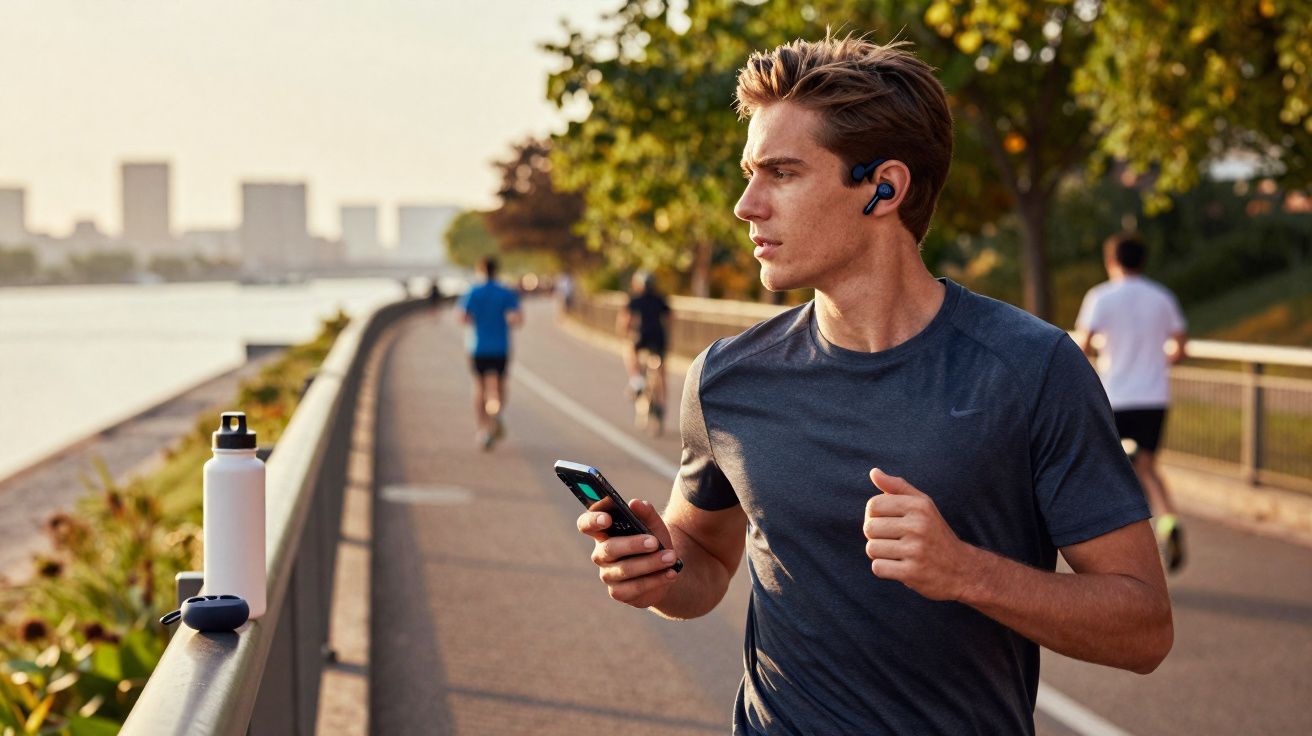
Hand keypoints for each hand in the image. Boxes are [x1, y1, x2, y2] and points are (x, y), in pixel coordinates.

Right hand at [577, 498, 679, 608]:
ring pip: (625, 569)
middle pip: (609, 548)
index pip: (586, 524)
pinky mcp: (618, 592)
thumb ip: (646, 513)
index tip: (607, 519)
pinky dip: (655, 580)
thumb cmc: (654, 543)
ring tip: (671, 557)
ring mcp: (607, 575)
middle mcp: (601, 554)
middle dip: (633, 545)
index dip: (592, 521)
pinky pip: (635, 587)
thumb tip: (635, 503)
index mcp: (603, 532)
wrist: (665, 570)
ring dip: (650, 563)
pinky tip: (670, 573)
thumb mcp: (654, 525)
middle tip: (654, 542)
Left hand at [863, 468, 974, 600]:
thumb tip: (874, 472)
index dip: (874, 516)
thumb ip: (897, 487)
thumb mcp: (923, 505)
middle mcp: (918, 526)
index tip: (888, 523)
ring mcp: (916, 550)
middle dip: (876, 537)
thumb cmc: (935, 533)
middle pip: (869, 528)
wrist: (962, 569)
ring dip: (880, 554)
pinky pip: (878, 568)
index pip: (873, 505)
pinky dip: (884, 569)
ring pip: (871, 549)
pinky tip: (901, 568)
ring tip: (899, 554)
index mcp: (919, 506)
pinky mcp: (912, 573)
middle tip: (895, 541)